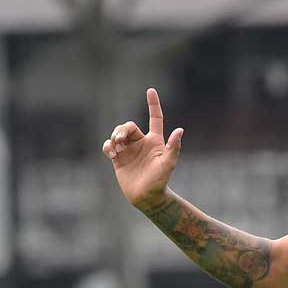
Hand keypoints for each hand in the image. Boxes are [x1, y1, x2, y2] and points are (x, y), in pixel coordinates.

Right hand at [101, 88, 183, 209]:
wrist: (147, 197)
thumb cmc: (161, 180)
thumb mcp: (168, 163)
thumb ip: (173, 147)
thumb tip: (180, 130)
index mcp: (155, 141)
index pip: (155, 118)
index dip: (153, 104)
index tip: (151, 90)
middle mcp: (141, 143)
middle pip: (128, 126)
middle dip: (122, 129)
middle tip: (120, 140)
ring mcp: (129, 150)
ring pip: (117, 134)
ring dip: (114, 137)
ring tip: (116, 148)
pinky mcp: (118, 158)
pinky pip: (108, 146)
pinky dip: (107, 146)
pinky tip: (111, 153)